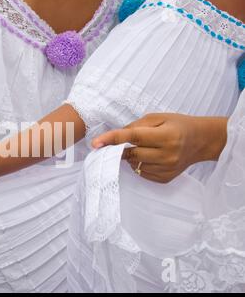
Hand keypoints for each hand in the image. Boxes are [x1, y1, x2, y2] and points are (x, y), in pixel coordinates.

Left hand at [92, 113, 227, 182]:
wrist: (201, 141)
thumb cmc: (177, 125)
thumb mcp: (158, 118)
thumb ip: (135, 126)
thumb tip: (114, 138)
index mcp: (167, 135)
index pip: (134, 137)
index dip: (112, 139)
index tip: (95, 143)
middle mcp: (168, 154)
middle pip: (131, 154)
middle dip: (121, 148)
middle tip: (121, 142)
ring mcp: (167, 169)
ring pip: (134, 164)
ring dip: (131, 156)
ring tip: (145, 147)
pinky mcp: (165, 178)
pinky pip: (141, 173)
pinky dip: (139, 164)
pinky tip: (150, 156)